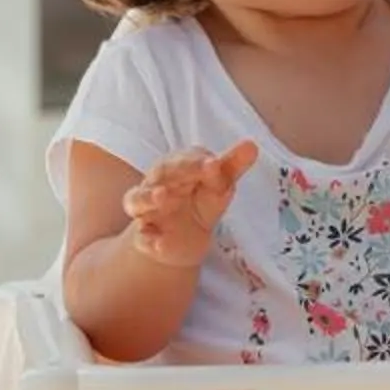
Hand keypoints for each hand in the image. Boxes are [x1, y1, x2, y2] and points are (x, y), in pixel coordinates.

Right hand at [123, 142, 259, 269]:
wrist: (185, 240)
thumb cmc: (202, 202)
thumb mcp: (219, 186)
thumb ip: (233, 166)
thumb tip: (252, 145)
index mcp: (178, 166)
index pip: (185, 159)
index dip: (198, 161)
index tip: (216, 164)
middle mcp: (157, 182)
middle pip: (160, 172)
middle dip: (175, 173)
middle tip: (194, 174)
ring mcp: (146, 208)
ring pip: (137, 199)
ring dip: (148, 197)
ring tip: (161, 197)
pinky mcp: (143, 234)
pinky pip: (140, 236)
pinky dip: (146, 239)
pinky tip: (158, 243)